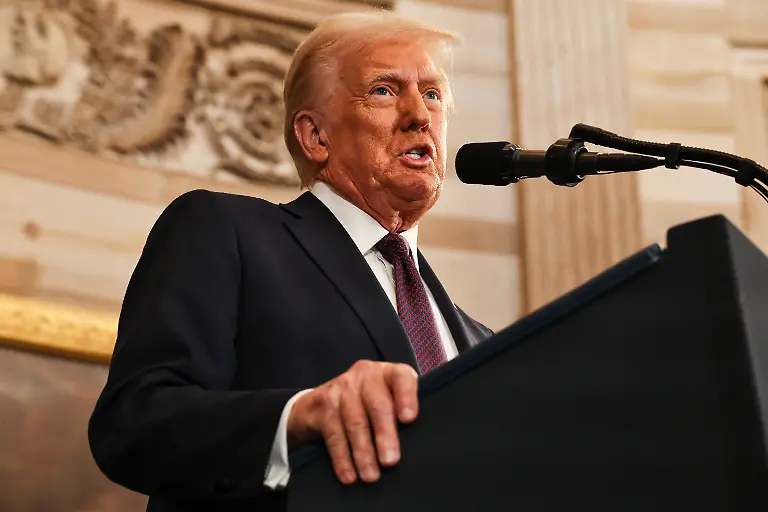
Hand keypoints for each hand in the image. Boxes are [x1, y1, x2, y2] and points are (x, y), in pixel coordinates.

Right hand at [287, 360, 418, 483]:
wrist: (323, 400)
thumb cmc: (368, 404)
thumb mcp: (388, 398)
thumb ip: (402, 412)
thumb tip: (419, 443)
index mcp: (388, 373)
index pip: (401, 377)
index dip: (406, 396)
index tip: (409, 419)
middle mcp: (365, 375)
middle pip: (377, 404)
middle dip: (384, 435)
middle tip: (390, 461)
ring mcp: (342, 387)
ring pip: (355, 422)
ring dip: (363, 452)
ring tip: (371, 475)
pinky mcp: (323, 403)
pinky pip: (334, 433)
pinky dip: (342, 458)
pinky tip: (349, 475)